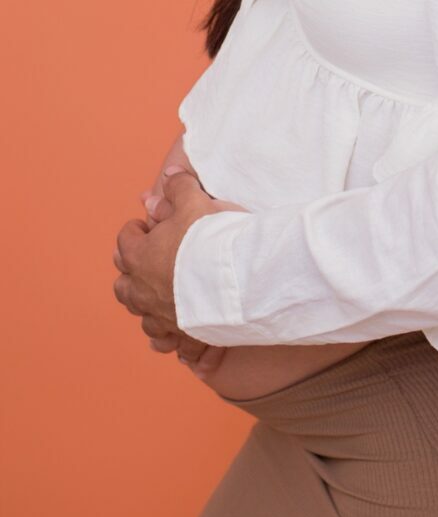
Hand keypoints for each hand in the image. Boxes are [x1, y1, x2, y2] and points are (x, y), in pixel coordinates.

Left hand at [113, 167, 240, 337]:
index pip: (125, 239)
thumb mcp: (195, 202)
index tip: (149, 225)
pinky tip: (176, 336)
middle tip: (150, 260)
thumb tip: (169, 174)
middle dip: (133, 271)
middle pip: (124, 284)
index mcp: (139, 257)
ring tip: (160, 298)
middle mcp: (142, 290)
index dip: (137, 230)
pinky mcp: (179, 334)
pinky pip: (167, 341)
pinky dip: (169, 338)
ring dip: (147, 306)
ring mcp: (159, 315)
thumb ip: (179, 187)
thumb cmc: (211, 239)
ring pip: (141, 314)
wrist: (235, 282)